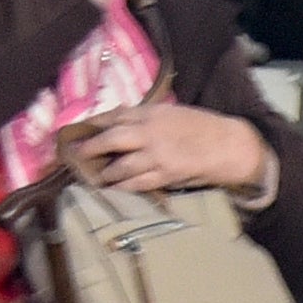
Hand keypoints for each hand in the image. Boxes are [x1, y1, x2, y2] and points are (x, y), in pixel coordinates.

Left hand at [65, 101, 272, 196]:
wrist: (228, 145)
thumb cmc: (199, 127)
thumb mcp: (170, 112)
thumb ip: (144, 116)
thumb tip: (116, 119)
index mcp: (150, 113)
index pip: (113, 116)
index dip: (92, 125)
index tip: (76, 132)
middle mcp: (149, 132)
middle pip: (110, 139)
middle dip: (89, 148)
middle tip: (74, 155)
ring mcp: (156, 155)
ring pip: (121, 166)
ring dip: (104, 173)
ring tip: (93, 176)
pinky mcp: (166, 174)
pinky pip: (137, 183)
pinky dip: (122, 187)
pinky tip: (112, 189)